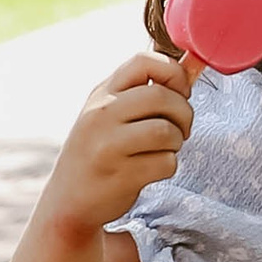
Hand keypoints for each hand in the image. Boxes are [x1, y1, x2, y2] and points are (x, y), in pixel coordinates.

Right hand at [42, 48, 192, 235]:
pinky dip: (168, 166)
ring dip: (177, 141)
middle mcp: (102, 114)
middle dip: (184, 112)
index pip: (144, 61)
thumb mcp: (109, 113)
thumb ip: (144, 90)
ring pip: (168, 131)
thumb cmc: (98, 151)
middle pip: (163, 96)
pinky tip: (151, 169)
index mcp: (102, 93)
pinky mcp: (122, 175)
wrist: (68, 200)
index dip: (173, 72)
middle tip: (181, 128)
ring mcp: (109, 144)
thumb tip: (193, 65)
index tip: (179, 92)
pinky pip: (166, 162)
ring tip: (164, 149)